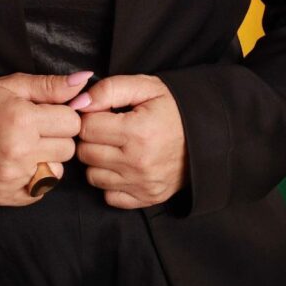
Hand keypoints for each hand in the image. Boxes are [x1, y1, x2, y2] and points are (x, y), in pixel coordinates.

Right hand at [0, 71, 87, 206]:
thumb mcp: (13, 85)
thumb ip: (51, 85)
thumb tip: (84, 81)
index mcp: (24, 120)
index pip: (72, 122)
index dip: (62, 115)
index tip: (47, 114)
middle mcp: (19, 151)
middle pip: (68, 148)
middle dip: (57, 137)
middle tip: (36, 130)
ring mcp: (12, 177)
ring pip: (57, 171)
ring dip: (48, 159)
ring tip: (27, 148)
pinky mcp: (5, 195)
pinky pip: (41, 191)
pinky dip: (36, 179)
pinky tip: (19, 164)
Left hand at [70, 74, 188, 208]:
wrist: (206, 136)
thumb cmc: (172, 108)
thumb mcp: (144, 87)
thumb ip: (109, 89)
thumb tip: (79, 103)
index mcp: (137, 131)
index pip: (87, 128)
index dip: (88, 116)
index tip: (100, 113)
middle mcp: (138, 162)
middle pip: (86, 153)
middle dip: (90, 138)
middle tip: (106, 129)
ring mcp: (142, 184)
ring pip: (92, 176)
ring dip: (98, 160)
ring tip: (114, 146)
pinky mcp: (146, 199)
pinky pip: (108, 196)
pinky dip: (110, 182)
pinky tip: (121, 166)